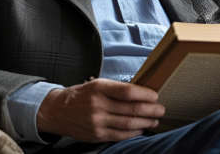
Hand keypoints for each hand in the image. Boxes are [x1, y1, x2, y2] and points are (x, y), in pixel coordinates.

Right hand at [36, 78, 164, 142]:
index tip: (155, 95)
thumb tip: (141, 92)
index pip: (127, 91)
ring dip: (145, 122)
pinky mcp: (96, 135)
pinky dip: (134, 133)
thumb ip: (116, 89)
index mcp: (99, 88)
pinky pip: (120, 135)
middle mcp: (98, 104)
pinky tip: (141, 129)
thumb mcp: (97, 84)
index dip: (145, 94)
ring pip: (128, 123)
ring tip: (154, 119)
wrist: (59, 110)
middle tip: (161, 109)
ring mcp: (97, 121)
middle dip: (150, 109)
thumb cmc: (82, 95)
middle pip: (131, 109)